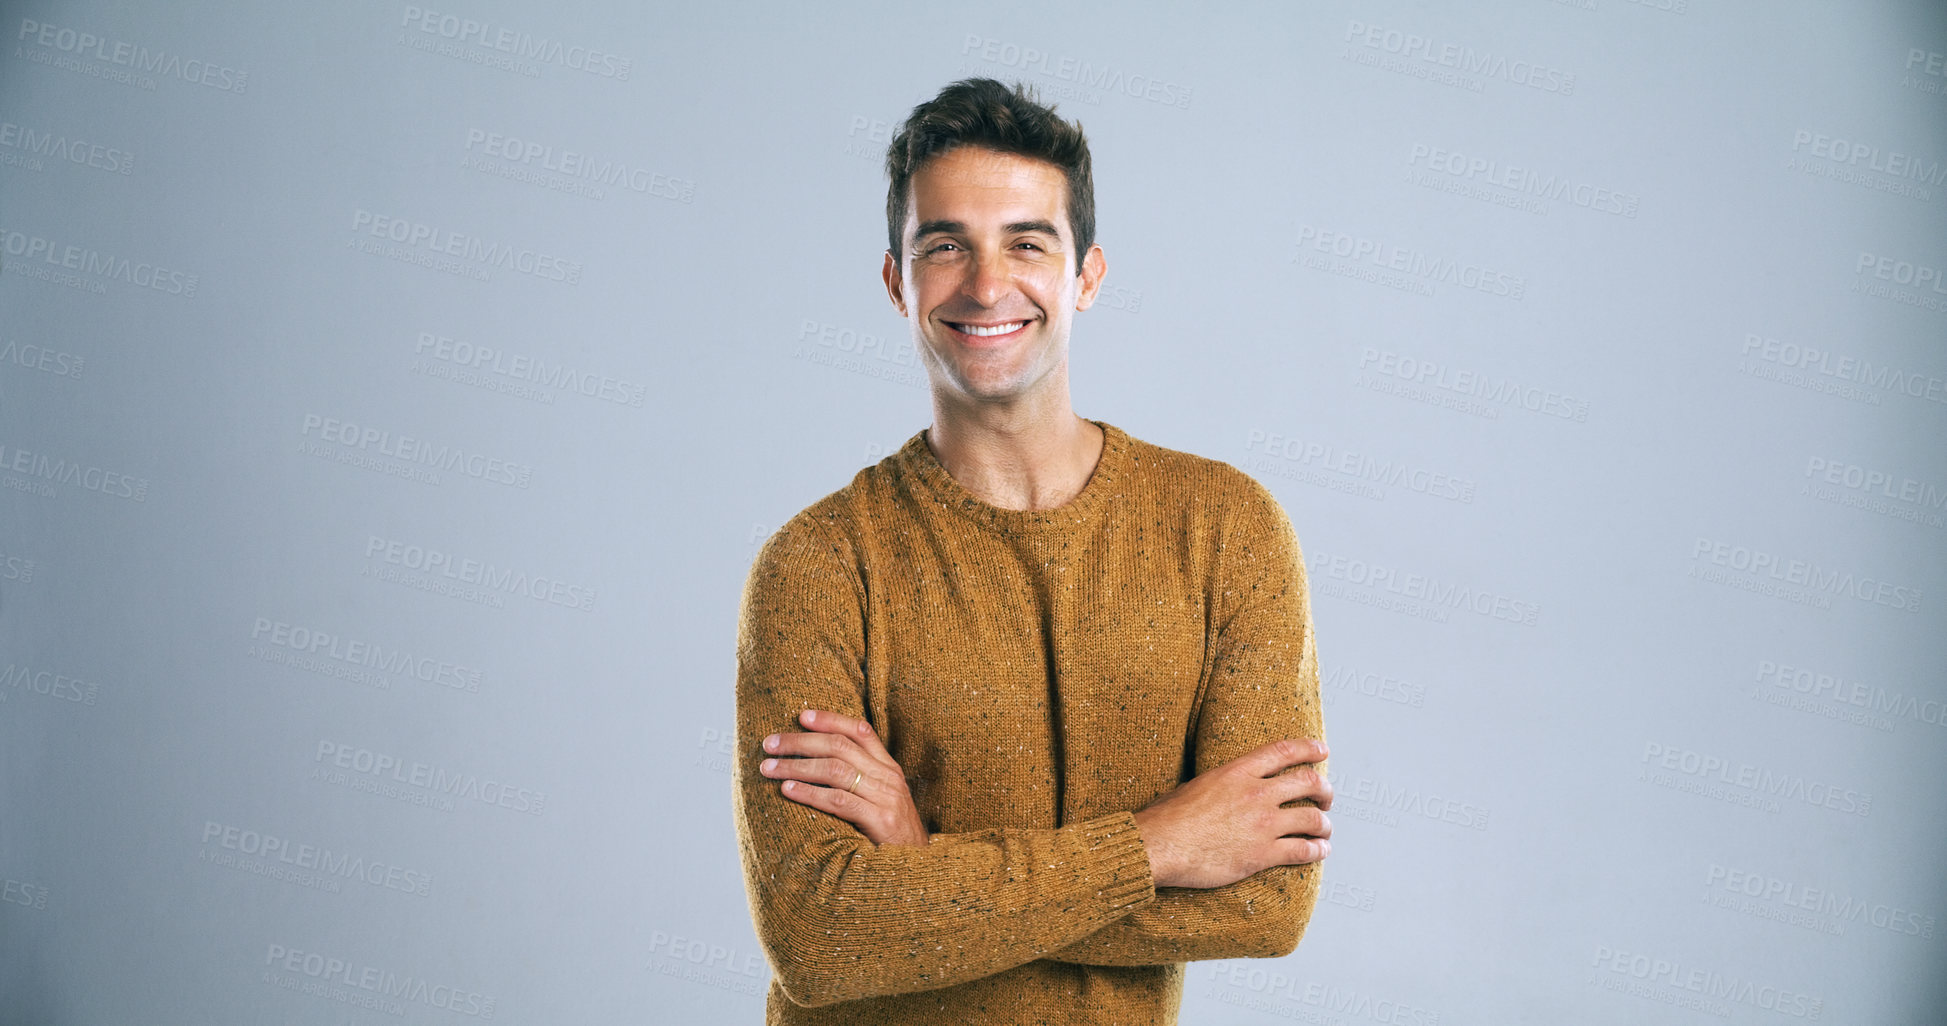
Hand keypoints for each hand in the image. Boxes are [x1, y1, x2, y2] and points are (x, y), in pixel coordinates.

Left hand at [759, 709, 930, 846]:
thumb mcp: (883, 801)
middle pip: (839, 747)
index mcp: (889, 768)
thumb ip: (861, 780)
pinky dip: (809, 793)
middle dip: (800, 742)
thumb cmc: (893, 838)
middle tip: (769, 743)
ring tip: (769, 768)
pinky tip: (787, 790)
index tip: (801, 716)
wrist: (921, 872)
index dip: (830, 720)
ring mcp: (886, 798)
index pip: (860, 731)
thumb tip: (818, 764)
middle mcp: (889, 778)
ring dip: (796, 766)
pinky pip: (838, 801)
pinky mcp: (880, 821)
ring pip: (834, 770)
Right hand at [1130, 738, 1331, 888]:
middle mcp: (1256, 793)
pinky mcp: (1262, 854)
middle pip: (1308, 782)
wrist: (1160, 845)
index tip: (1322, 750)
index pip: (1283, 751)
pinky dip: (1318, 850)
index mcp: (1237, 771)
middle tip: (1325, 798)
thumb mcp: (1196, 784)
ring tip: (1324, 829)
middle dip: (1324, 789)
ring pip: (1312, 818)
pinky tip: (1320, 851)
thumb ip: (1222, 783)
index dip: (1308, 748)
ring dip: (1324, 824)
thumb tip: (1228, 787)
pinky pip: (1303, 850)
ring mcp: (1262, 824)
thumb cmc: (1167, 817)